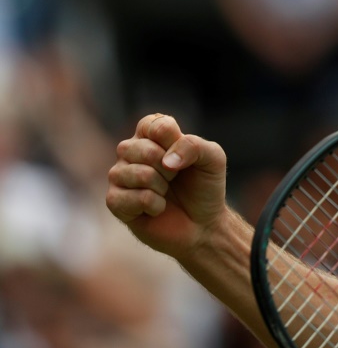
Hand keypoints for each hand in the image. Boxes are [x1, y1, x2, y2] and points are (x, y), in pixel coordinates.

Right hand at [106, 113, 227, 260]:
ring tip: (166, 192)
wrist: (202, 223)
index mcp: (152, 134)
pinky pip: (132, 198)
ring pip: (137, 174)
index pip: (154, 124)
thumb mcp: (213, 158)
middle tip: (175, 178)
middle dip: (169, 168)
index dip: (174, 142)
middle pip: (143, 149)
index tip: (184, 156)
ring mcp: (120, 175)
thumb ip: (194, 146)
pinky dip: (154, 205)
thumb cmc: (205, 186)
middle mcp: (131, 150)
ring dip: (162, 186)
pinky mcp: (115, 201)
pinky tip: (157, 208)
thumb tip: (166, 161)